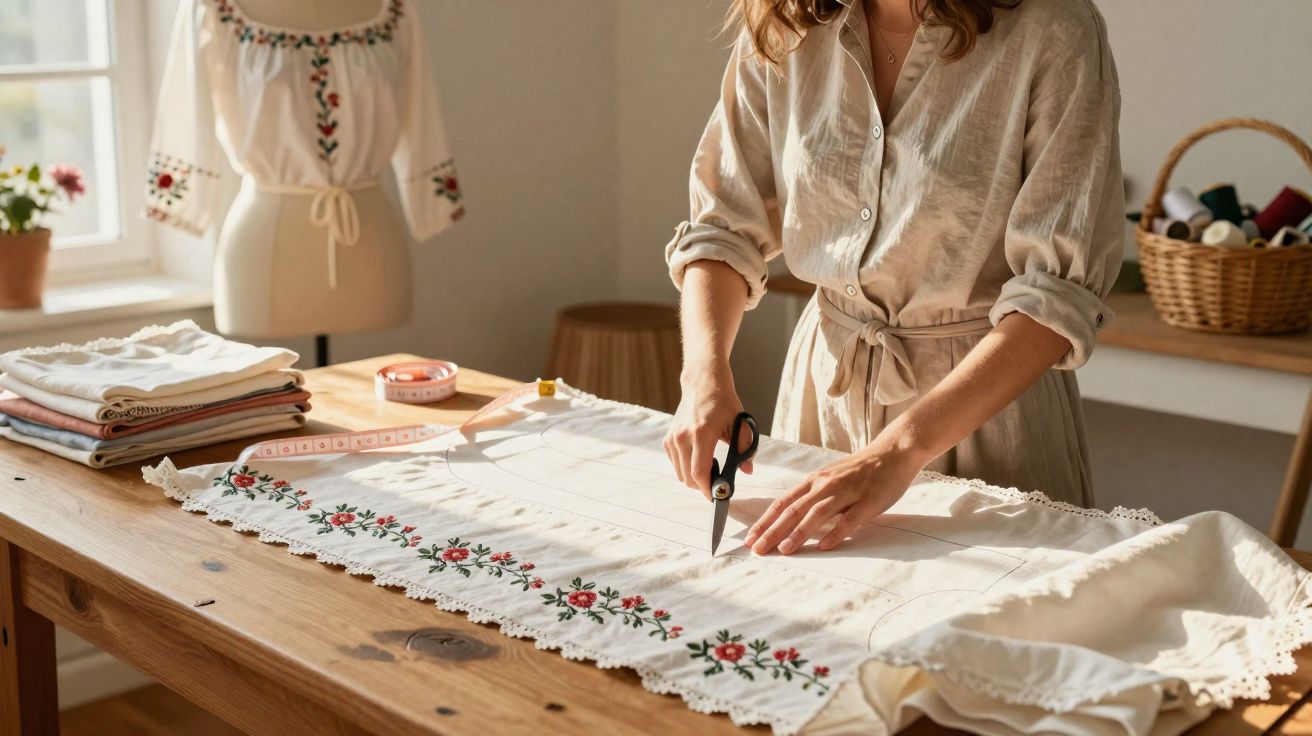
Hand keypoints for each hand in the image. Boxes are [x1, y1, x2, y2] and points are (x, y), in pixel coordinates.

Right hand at [664, 365, 752, 499]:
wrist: (703, 382)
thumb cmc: (723, 402)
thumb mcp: (741, 422)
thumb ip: (746, 448)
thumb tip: (746, 470)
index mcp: (701, 433)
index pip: (699, 472)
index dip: (707, 489)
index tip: (718, 498)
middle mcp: (683, 436)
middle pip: (688, 478)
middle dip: (703, 487)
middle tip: (719, 483)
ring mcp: (673, 438)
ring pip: (680, 474)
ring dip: (695, 478)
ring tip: (712, 467)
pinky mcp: (668, 438)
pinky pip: (676, 464)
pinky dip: (686, 468)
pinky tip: (700, 458)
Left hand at [744, 441, 922, 554]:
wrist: (893, 452)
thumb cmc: (860, 469)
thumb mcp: (830, 478)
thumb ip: (812, 495)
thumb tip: (789, 517)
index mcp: (814, 481)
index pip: (783, 503)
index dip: (765, 521)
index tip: (750, 539)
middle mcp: (826, 485)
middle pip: (794, 510)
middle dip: (773, 531)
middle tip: (758, 550)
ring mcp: (847, 492)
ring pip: (817, 513)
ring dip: (799, 532)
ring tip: (784, 549)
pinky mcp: (868, 500)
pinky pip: (850, 519)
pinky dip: (836, 532)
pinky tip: (825, 546)